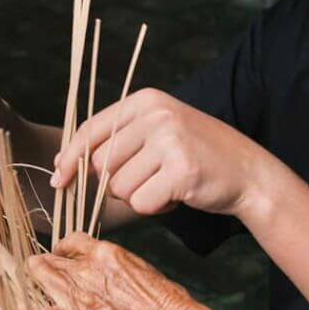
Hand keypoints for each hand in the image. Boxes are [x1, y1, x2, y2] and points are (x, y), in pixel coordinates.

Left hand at [27, 231, 254, 309]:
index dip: (64, 252)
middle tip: (47, 279)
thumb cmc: (166, 301)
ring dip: (34, 285)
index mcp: (105, 253)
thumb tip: (96, 267)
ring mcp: (74, 297)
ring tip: (36, 294)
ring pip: (35, 278)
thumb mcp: (140, 267)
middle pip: (45, 260)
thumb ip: (111, 264)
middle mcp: (85, 270)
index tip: (64, 260)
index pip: (68, 241)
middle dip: (44, 267)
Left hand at [51, 88, 264, 217]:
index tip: (58, 178)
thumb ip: (121, 139)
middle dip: (118, 181)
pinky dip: (156, 208)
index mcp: (147, 100)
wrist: (250, 173)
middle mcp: (157, 115)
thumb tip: (64, 164)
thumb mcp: (161, 131)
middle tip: (152, 178)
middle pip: (101, 163)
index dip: (70, 157)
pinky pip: (142, 203)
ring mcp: (170, 141)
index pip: (91, 129)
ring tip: (169, 184)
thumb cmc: (199, 156)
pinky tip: (178, 195)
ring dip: (139, 196)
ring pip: (119, 187)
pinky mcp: (180, 171)